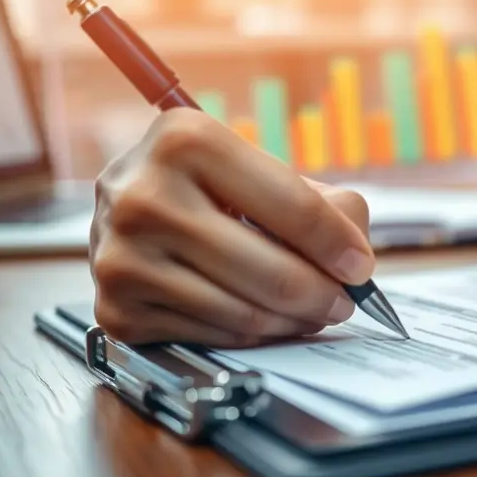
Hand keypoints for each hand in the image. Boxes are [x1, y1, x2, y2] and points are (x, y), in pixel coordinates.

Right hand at [90, 108, 376, 346]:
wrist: (126, 207)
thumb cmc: (209, 186)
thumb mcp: (260, 169)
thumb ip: (324, 204)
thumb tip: (355, 261)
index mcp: (185, 140)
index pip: (293, 206)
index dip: (338, 244)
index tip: (361, 267)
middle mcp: (142, 195)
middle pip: (271, 271)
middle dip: (324, 294)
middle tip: (344, 301)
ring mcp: (121, 256)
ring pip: (244, 312)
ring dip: (293, 320)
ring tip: (312, 311)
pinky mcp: (114, 309)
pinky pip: (212, 336)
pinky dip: (251, 335)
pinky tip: (265, 319)